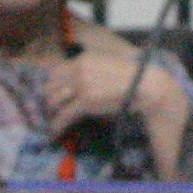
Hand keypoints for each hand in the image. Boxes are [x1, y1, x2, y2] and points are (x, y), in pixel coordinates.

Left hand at [53, 35, 192, 167]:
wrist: (144, 85)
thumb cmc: (130, 77)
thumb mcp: (105, 65)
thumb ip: (89, 70)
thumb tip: (77, 83)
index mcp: (83, 59)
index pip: (55, 71)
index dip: (51, 85)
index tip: (52, 95)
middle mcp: (78, 69)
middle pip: (50, 85)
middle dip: (48, 99)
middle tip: (49, 111)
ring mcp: (81, 85)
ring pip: (53, 100)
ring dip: (50, 113)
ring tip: (51, 122)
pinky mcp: (85, 101)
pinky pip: (63, 115)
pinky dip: (56, 126)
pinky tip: (54, 134)